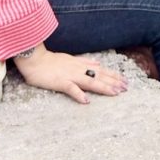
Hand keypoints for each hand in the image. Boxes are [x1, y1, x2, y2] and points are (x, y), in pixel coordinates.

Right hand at [13, 44, 127, 103]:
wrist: (33, 59)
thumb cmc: (50, 61)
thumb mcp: (70, 58)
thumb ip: (84, 61)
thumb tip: (98, 63)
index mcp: (80, 64)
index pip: (101, 70)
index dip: (113, 75)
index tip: (124, 80)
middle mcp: (78, 69)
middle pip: (99, 76)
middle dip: (114, 82)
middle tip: (126, 87)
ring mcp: (69, 75)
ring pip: (90, 81)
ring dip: (103, 87)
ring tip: (115, 93)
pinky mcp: (59, 82)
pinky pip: (70, 88)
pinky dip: (78, 94)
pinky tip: (86, 101)